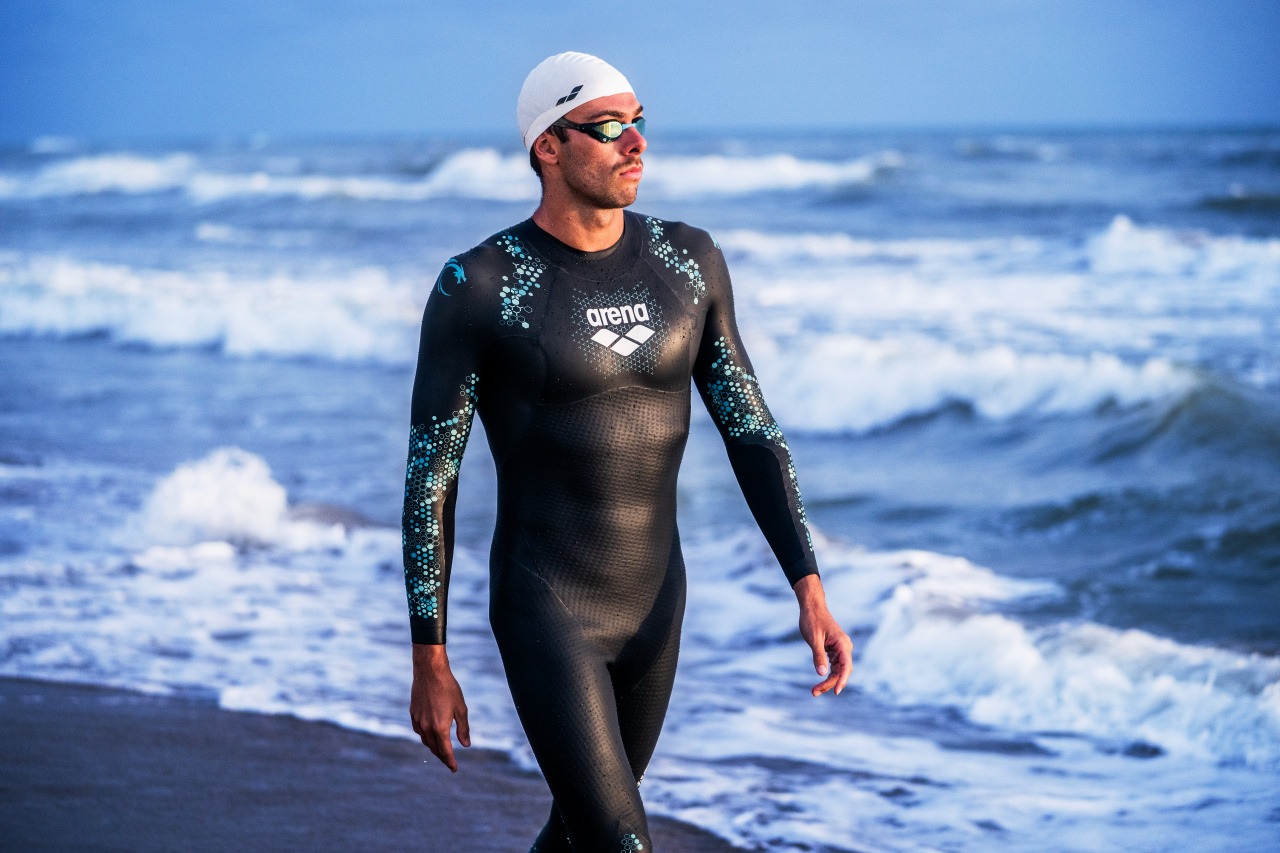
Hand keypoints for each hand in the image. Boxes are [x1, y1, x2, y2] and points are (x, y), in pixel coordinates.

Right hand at [410, 644, 470, 771]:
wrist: (430, 672)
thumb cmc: (449, 688)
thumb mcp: (461, 709)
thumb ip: (463, 729)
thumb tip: (466, 745)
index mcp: (440, 727)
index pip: (445, 751)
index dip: (450, 762)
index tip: (455, 769)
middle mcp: (427, 727)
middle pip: (434, 749)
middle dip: (442, 757)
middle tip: (449, 761)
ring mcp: (418, 721)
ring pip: (425, 741)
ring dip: (433, 748)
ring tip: (441, 750)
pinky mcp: (413, 714)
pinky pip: (419, 732)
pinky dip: (425, 737)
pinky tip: (430, 735)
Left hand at [793, 575, 853, 696]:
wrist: (812, 607)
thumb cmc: (812, 620)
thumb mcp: (814, 639)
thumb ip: (818, 656)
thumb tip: (821, 673)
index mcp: (842, 644)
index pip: (846, 666)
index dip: (842, 680)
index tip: (836, 692)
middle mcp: (845, 647)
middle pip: (841, 671)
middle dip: (830, 683)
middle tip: (814, 692)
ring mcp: (840, 649)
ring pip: (837, 670)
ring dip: (828, 680)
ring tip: (815, 691)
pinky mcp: (834, 650)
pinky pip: (834, 665)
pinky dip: (827, 673)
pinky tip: (820, 681)